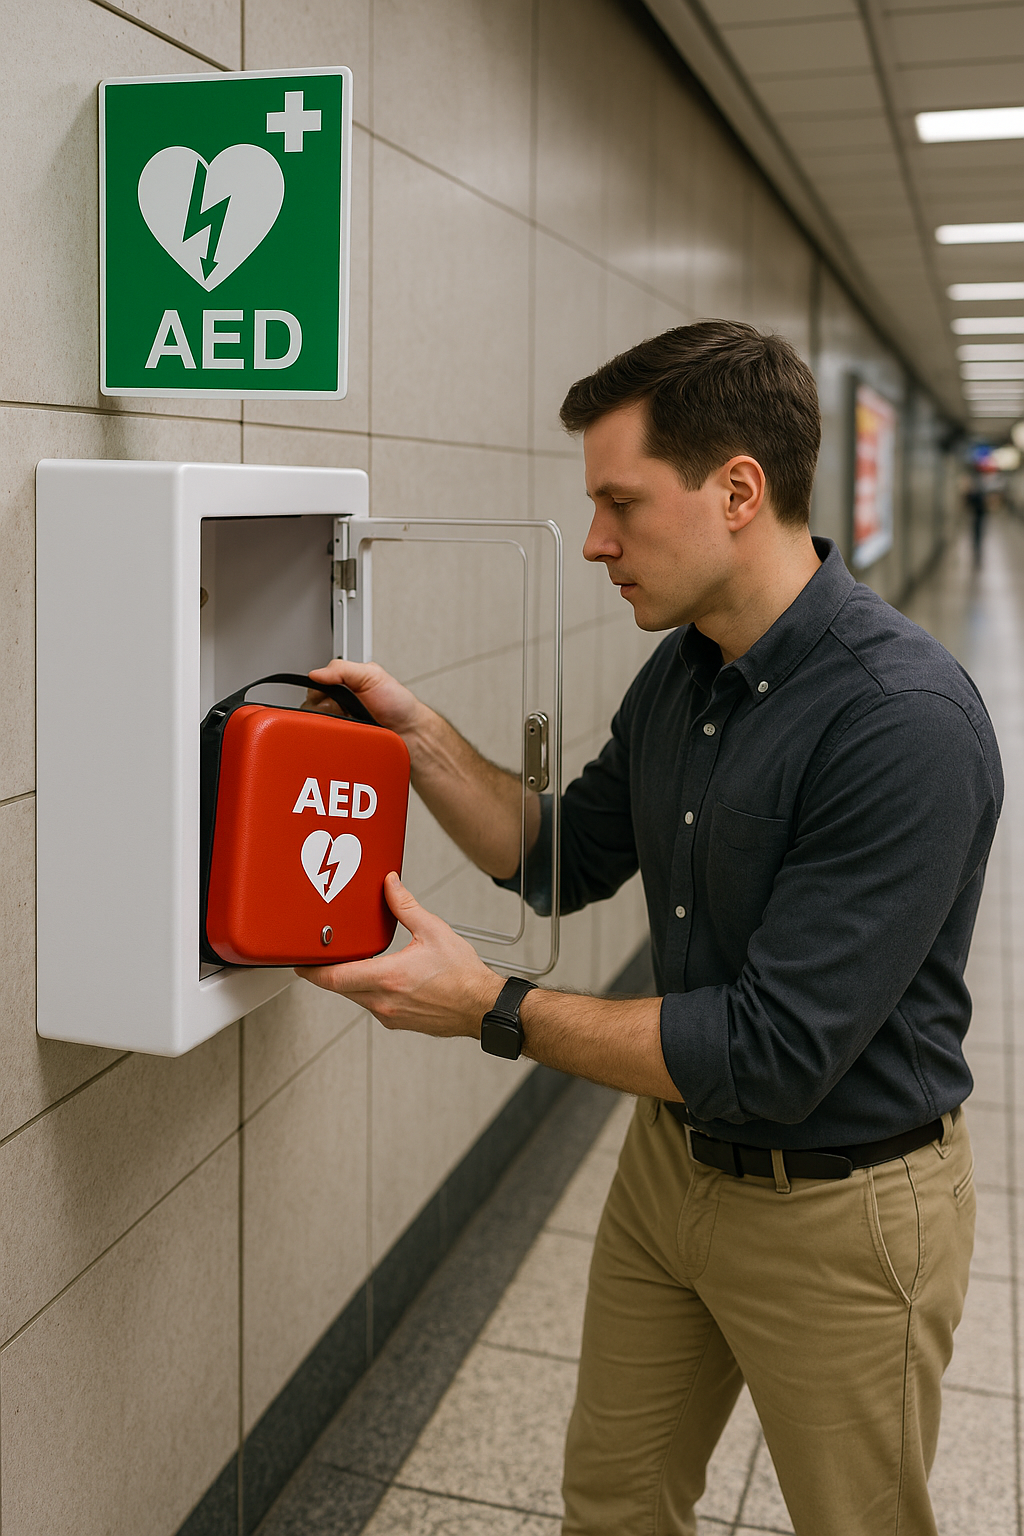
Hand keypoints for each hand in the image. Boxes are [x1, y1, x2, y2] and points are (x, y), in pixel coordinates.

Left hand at [295, 871, 503, 1036]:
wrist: (482, 1006)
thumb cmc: (463, 976)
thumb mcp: (433, 931)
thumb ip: (405, 906)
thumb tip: (390, 885)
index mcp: (388, 978)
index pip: (335, 977)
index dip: (311, 970)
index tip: (299, 962)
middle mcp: (384, 1001)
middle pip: (340, 988)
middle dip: (329, 972)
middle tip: (322, 956)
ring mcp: (389, 1016)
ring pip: (356, 997)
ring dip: (350, 981)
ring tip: (354, 962)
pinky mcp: (398, 1022)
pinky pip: (372, 1005)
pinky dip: (369, 991)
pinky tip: (380, 977)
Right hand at [305, 658, 424, 736]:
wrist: (412, 733)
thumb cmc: (398, 704)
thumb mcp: (372, 675)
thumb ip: (343, 669)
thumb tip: (316, 674)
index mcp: (342, 686)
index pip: (314, 687)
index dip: (317, 691)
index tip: (329, 695)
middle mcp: (338, 706)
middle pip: (311, 709)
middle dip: (325, 710)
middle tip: (345, 710)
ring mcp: (339, 726)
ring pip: (316, 728)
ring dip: (329, 726)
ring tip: (351, 723)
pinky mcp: (343, 744)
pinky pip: (326, 745)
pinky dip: (332, 742)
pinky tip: (348, 735)